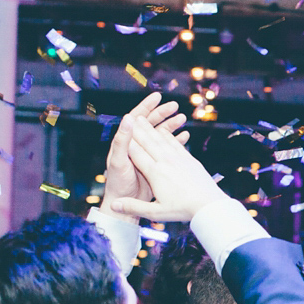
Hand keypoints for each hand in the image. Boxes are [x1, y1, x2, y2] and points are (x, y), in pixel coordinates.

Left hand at [103, 93, 189, 219]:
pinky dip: (175, 141)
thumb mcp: (118, 161)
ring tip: (182, 118)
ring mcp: (146, 155)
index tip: (157, 97)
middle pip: (149, 124)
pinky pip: (166, 149)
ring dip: (170, 125)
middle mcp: (135, 146)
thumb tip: (128, 118)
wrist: (125, 206)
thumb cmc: (118, 185)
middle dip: (162, 113)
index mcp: (125, 142)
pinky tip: (185, 136)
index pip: (135, 118)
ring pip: (159, 135)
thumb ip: (122, 140)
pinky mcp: (155, 164)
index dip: (146, 107)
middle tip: (175, 106)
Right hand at [109, 116, 226, 220]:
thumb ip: (133, 207)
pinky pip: (176, 144)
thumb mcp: (156, 213)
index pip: (136, 153)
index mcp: (155, 173)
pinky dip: (168, 136)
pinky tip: (164, 131)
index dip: (126, 142)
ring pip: (162, 140)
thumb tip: (113, 205)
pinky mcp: (190, 160)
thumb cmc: (183, 210)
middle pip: (148, 142)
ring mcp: (179, 159)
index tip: (118, 131)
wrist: (210, 205)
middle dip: (137, 129)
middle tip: (129, 117)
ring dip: (151, 128)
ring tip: (143, 119)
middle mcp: (166, 162)